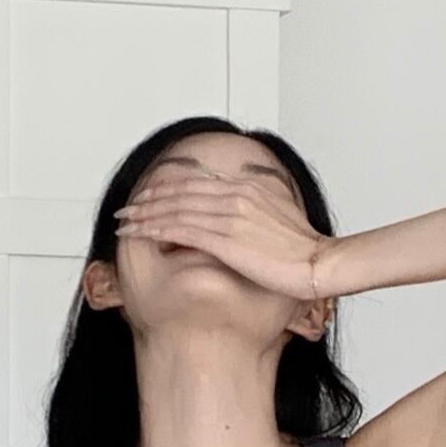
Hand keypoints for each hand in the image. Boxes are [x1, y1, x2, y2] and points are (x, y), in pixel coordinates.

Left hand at [115, 171, 332, 301]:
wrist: (320, 262)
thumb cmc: (305, 248)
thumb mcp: (281, 216)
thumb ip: (258, 209)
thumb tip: (247, 215)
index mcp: (248, 188)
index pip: (197, 184)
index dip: (168, 189)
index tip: (150, 196)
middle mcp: (235, 195)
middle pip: (180, 193)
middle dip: (149, 200)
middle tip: (128, 208)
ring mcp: (228, 216)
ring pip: (174, 210)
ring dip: (145, 215)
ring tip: (126, 222)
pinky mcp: (225, 239)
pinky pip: (181, 231)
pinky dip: (157, 230)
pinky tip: (142, 234)